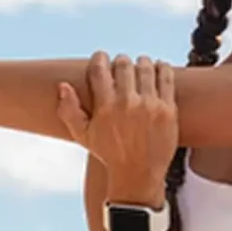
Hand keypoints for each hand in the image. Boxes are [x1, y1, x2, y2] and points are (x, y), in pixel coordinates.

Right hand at [58, 52, 177, 193]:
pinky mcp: (168, 110)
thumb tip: (63, 85)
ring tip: (141, 63)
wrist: (139, 174)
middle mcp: (128, 103)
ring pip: (146, 68)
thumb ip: (69, 110)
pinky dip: (163, 68)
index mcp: (105, 106)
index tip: (102, 57)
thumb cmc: (110, 154)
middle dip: (121, 60)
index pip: (100, 69)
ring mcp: (150, 105)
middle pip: (124, 65)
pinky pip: (166, 79)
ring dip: (142, 62)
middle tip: (122, 63)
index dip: (100, 58)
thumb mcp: (83, 135)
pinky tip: (160, 67)